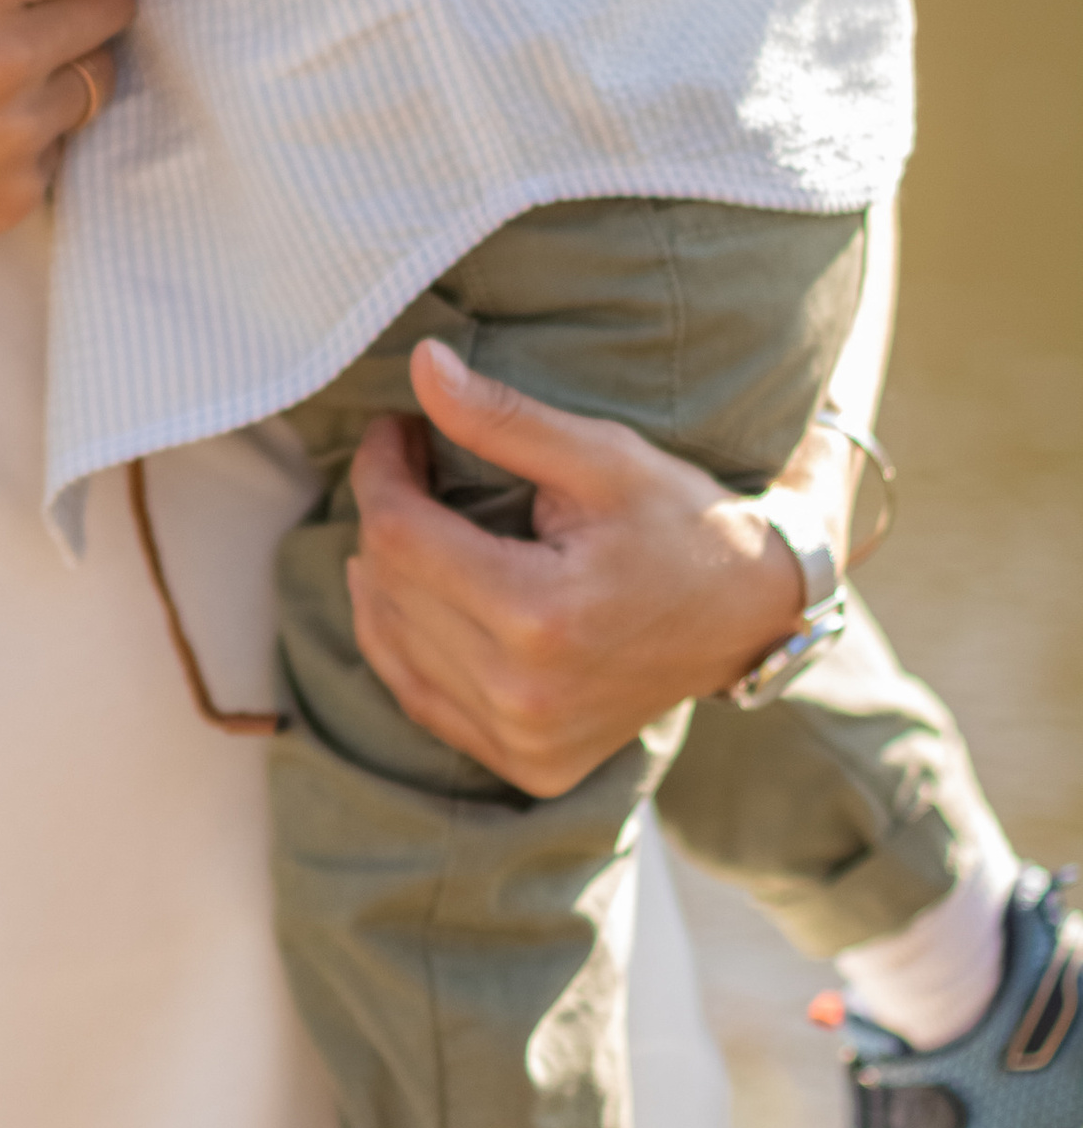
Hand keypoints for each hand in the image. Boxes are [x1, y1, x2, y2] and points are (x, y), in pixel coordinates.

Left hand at [343, 337, 808, 797]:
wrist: (748, 618)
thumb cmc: (677, 523)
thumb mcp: (601, 455)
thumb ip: (502, 415)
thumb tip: (419, 361)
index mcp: (538, 616)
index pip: (399, 534)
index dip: (380, 469)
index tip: (397, 428)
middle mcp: (521, 693)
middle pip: (388, 584)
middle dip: (383, 508)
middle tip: (411, 460)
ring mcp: (521, 741)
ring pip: (389, 640)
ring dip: (384, 570)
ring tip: (414, 518)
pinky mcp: (524, 765)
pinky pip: (417, 695)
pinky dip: (401, 636)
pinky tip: (418, 588)